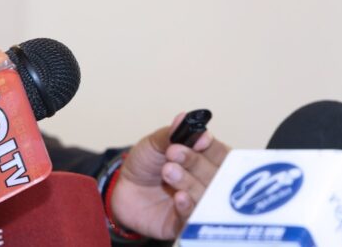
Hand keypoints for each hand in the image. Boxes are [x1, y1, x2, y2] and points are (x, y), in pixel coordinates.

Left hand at [109, 112, 229, 238]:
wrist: (120, 189)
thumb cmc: (144, 164)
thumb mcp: (155, 143)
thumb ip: (171, 133)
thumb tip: (185, 118)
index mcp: (205, 160)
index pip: (221, 154)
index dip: (213, 147)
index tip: (201, 141)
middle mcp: (205, 182)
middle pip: (215, 174)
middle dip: (196, 162)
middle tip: (174, 153)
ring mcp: (195, 203)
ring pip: (205, 195)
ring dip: (188, 182)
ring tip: (168, 171)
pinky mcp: (181, 223)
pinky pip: (191, 218)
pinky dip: (187, 207)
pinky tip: (179, 197)